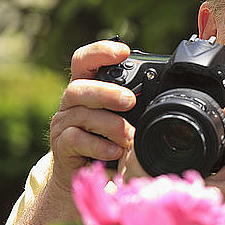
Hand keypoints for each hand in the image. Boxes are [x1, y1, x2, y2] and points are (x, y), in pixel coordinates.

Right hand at [48, 40, 135, 192]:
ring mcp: (63, 123)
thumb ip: (132, 106)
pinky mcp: (61, 145)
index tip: (124, 51)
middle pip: (80, 87)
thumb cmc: (107, 139)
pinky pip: (77, 140)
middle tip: (129, 101)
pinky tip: (115, 151)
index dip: (100, 52)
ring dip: (111, 125)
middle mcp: (71, 102)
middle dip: (106, 92)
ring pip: (83, 115)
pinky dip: (99, 145)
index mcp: (86, 88)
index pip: (84, 61)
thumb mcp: (121, 118)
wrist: (83, 173)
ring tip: (130, 137)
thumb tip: (164, 98)